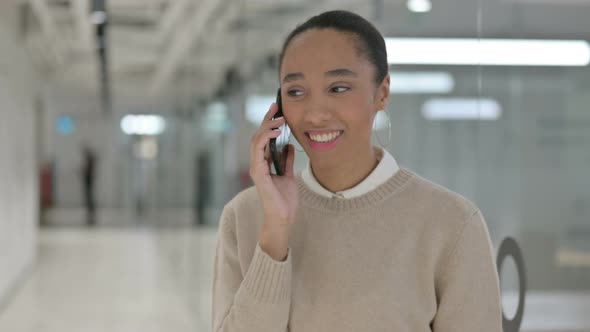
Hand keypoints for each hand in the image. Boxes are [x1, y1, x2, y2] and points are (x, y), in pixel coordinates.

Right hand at [249, 102, 298, 228]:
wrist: (283, 217)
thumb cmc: (284, 200)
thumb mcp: (288, 175)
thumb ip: (286, 161)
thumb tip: (288, 146)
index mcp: (263, 163)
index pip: (263, 138)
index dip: (269, 123)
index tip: (278, 110)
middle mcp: (257, 164)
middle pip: (258, 136)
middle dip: (267, 120)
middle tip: (276, 106)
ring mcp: (256, 168)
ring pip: (256, 141)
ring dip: (267, 127)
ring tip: (278, 119)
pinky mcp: (258, 173)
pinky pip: (258, 151)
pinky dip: (265, 139)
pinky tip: (275, 132)